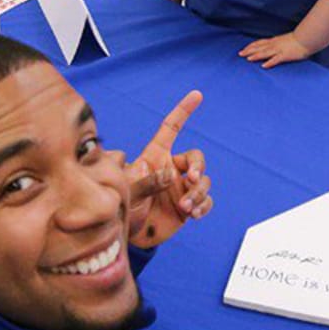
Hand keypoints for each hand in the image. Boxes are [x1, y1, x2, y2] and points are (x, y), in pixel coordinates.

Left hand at [126, 91, 212, 247]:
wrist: (128, 234)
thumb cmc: (122, 207)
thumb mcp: (129, 191)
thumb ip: (149, 182)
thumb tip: (172, 176)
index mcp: (156, 157)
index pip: (171, 129)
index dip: (183, 111)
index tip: (197, 95)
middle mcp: (172, 169)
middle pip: (196, 158)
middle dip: (197, 167)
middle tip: (190, 180)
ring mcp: (182, 188)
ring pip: (203, 181)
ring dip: (198, 193)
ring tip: (184, 207)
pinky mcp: (189, 206)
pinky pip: (206, 201)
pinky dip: (203, 206)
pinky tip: (193, 213)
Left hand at [239, 33, 310, 67]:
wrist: (307, 38)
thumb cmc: (299, 39)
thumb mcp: (286, 40)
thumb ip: (280, 43)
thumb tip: (275, 46)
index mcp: (275, 40)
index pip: (260, 43)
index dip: (251, 46)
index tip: (244, 49)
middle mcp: (275, 44)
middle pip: (260, 47)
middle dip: (249, 50)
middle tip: (240, 54)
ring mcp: (280, 49)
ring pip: (265, 52)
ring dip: (256, 55)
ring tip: (248, 59)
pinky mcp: (286, 55)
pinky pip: (276, 59)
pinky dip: (269, 62)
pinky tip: (263, 66)